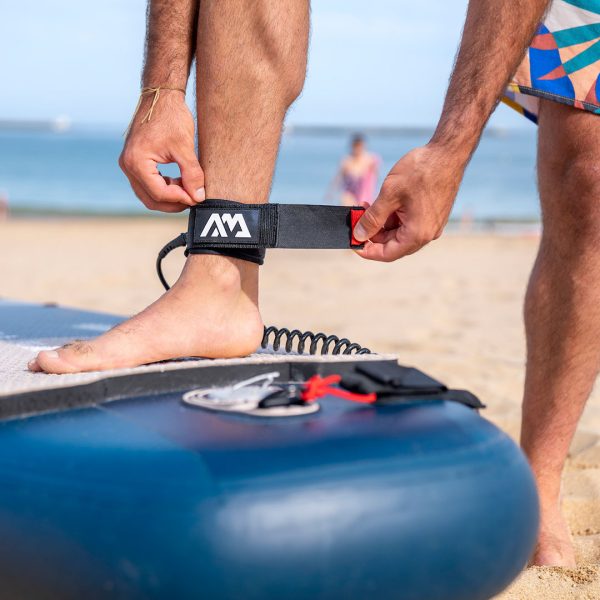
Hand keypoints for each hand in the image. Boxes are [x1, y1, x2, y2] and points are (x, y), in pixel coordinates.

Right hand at [119, 91, 204, 211]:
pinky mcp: (134, 162)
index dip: (180, 199)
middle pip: (151, 199)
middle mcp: (128, 165)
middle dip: (174, 203)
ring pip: (148, 195)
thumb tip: (199, 197)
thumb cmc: (171, 117)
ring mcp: (129, 164)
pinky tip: (180, 182)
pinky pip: (147, 185)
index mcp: (137, 162)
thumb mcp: (185, 147)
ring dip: (169, 197)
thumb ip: (192, 174)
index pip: (159, 194)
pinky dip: (164, 188)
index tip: (198, 198)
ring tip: (189, 190)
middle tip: (194, 199)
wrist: (160, 96)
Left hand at [353, 144, 466, 261]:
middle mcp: (427, 234)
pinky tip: (386, 202)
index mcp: (418, 233)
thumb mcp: (389, 194)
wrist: (448, 152)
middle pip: (393, 244)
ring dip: (382, 223)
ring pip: (400, 233)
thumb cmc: (421, 170)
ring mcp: (431, 225)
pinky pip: (409, 223)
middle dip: (373, 233)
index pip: (387, 254)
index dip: (367, 251)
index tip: (353, 242)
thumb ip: (372, 218)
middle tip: (358, 217)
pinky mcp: (432, 215)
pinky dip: (394, 216)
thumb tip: (359, 234)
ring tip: (370, 204)